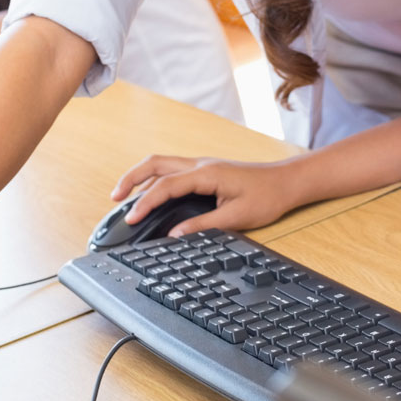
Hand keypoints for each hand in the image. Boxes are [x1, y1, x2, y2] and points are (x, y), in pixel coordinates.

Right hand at [111, 154, 301, 235]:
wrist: (286, 182)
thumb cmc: (267, 197)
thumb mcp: (236, 217)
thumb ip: (202, 226)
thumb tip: (174, 236)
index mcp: (207, 173)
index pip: (166, 185)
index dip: (145, 203)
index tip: (130, 219)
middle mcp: (201, 164)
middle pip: (155, 163)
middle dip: (131, 178)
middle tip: (114, 198)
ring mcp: (202, 166)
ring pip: (162, 164)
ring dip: (141, 178)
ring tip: (124, 199)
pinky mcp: (205, 172)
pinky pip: (172, 171)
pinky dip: (155, 181)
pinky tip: (150, 197)